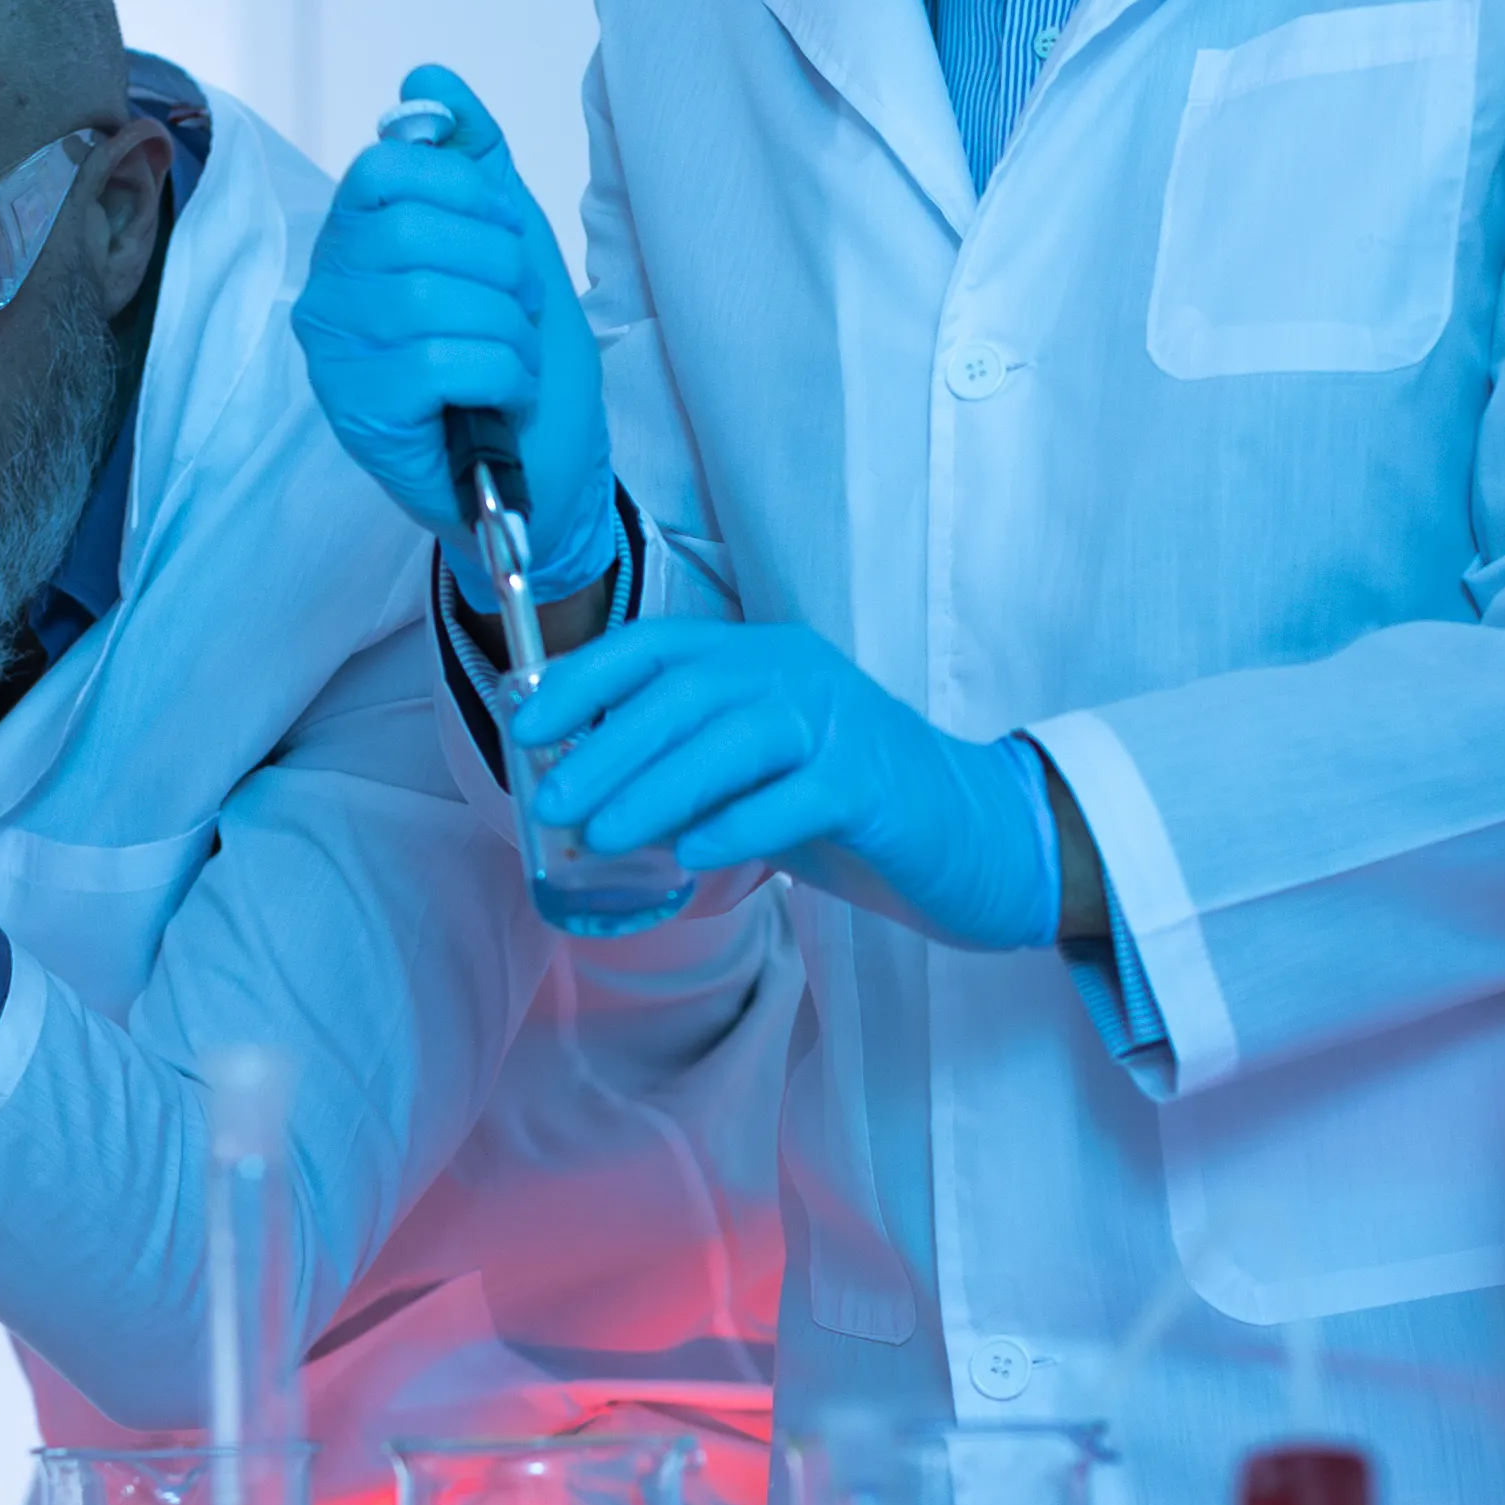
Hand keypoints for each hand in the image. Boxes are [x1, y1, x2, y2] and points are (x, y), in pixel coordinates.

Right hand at [289, 64, 615, 601]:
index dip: (466, 192)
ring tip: (513, 356)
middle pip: (410, 228)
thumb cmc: (520, 357)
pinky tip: (502, 395)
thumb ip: (471, 157)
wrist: (547, 473)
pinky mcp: (361, 415)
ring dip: (506, 327)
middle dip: (498, 265)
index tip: (504, 235)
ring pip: (432, 297)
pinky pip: (440, 361)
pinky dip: (500, 374)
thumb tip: (428, 81)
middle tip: (517, 307)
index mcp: (356, 240)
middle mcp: (329, 293)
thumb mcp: (509, 240)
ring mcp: (337, 357)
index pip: (386, 168)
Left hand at [507, 620, 1058, 949]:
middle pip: (686, 694)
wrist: (977, 832)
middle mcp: (799, 675)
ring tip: (600, 836)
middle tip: (553, 804)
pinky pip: (794, 799)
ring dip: (656, 788)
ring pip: (733, 740)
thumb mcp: (760, 769)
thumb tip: (585, 792)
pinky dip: (736, 826)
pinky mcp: (873, 787)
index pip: (658, 648)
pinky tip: (690, 856)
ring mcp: (840, 726)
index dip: (586, 680)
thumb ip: (688, 766)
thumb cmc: (851, 803)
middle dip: (607, 749)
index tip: (527, 725)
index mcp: (763, 659)